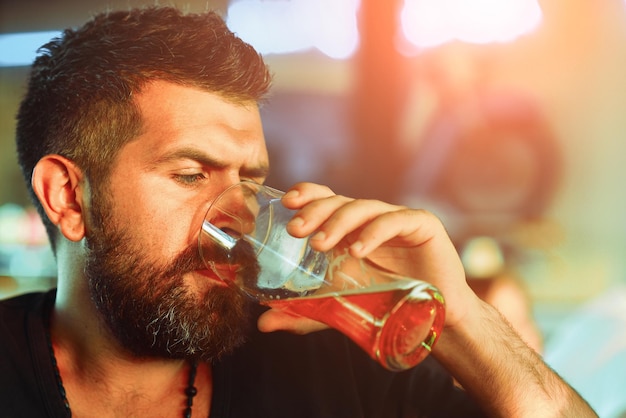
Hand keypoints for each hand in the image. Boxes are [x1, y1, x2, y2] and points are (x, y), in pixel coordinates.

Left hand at [257, 182, 478, 333]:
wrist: (432, 319)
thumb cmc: (385, 305)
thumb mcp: (338, 308)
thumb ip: (304, 313)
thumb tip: (263, 324)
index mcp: (350, 229)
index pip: (325, 200)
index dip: (307, 195)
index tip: (286, 203)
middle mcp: (370, 219)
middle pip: (339, 201)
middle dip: (315, 212)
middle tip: (295, 231)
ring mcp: (396, 219)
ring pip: (363, 208)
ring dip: (339, 222)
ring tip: (320, 245)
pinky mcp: (422, 225)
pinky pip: (395, 220)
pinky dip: (374, 233)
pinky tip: (358, 250)